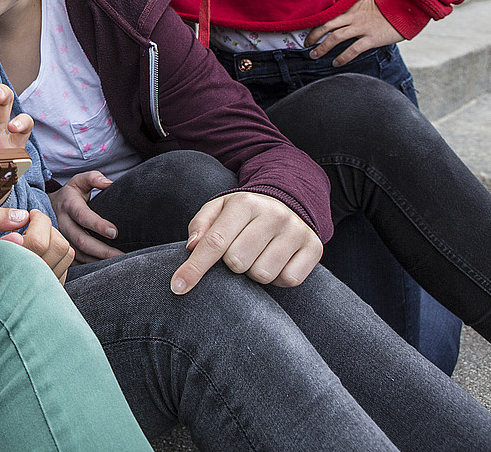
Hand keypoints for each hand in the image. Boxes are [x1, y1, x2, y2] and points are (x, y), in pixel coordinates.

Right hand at [0, 210, 74, 283]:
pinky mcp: (49, 290)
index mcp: (11, 264)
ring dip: (53, 239)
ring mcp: (41, 286)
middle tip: (31, 224)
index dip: (38, 221)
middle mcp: (29, 278)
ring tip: (34, 237)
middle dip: (47, 226)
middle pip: (57, 245)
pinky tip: (38, 252)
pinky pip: (65, 264)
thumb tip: (22, 216)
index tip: (29, 216)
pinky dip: (55, 253)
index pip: (38, 241)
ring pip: (65, 253)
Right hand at [49, 171, 122, 262]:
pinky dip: (89, 266)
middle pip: (81, 240)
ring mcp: (60, 238)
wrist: (47, 207)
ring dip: (97, 260)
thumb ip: (93, 178)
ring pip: (78, 254)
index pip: (83, 216)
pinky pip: (74, 262)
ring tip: (117, 264)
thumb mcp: (79, 181)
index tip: (115, 232)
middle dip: (102, 250)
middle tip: (121, 255)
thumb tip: (108, 183)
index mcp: (69, 205)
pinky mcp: (60, 249)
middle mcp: (62, 223)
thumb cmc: (71, 194)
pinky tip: (104, 267)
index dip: (98, 225)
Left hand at [170, 192, 322, 294]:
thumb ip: (200, 226)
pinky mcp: (314, 248)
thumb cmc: (243, 214)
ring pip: (262, 275)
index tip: (177, 287)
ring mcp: (296, 231)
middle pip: (237, 263)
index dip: (194, 268)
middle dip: (231, 264)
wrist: (287, 204)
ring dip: (254, 272)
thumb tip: (192, 247)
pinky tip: (276, 261)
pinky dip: (278, 278)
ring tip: (258, 254)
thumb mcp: (218, 210)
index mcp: (244, 203)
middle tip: (238, 251)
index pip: (214, 242)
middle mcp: (273, 215)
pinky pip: (288, 280)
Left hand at [305, 0, 404, 65]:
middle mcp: (353, 17)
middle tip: (306, 45)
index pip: (328, 14)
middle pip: (327, 25)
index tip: (305, 30)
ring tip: (314, 55)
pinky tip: (336, 63)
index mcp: (351, 8)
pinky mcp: (372, 38)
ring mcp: (362, 28)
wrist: (406, 11)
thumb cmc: (386, 8)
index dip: (315, 23)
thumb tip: (340, 4)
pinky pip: (353, 49)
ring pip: (336, 38)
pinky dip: (342, 57)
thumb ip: (353, 4)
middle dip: (313, 36)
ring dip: (323, 48)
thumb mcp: (367, 0)